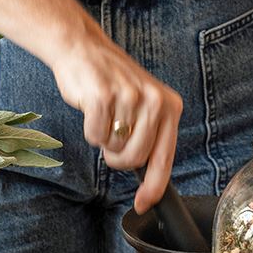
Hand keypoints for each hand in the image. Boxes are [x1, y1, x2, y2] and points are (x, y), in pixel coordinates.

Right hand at [51, 26, 182, 213]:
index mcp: (169, 106)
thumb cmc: (112, 82)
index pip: (164, 158)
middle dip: (119, 159)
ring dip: (104, 142)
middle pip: (136, 160)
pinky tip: (92, 109)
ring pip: (114, 150)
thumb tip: (151, 182)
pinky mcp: (104, 96)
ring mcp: (130, 98)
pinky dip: (90, 130)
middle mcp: (154, 101)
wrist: (83, 49)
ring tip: (104, 117)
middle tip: (112, 138)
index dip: (154, 187)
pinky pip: (95, 137)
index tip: (143, 203)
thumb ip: (152, 136)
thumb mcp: (144, 104)